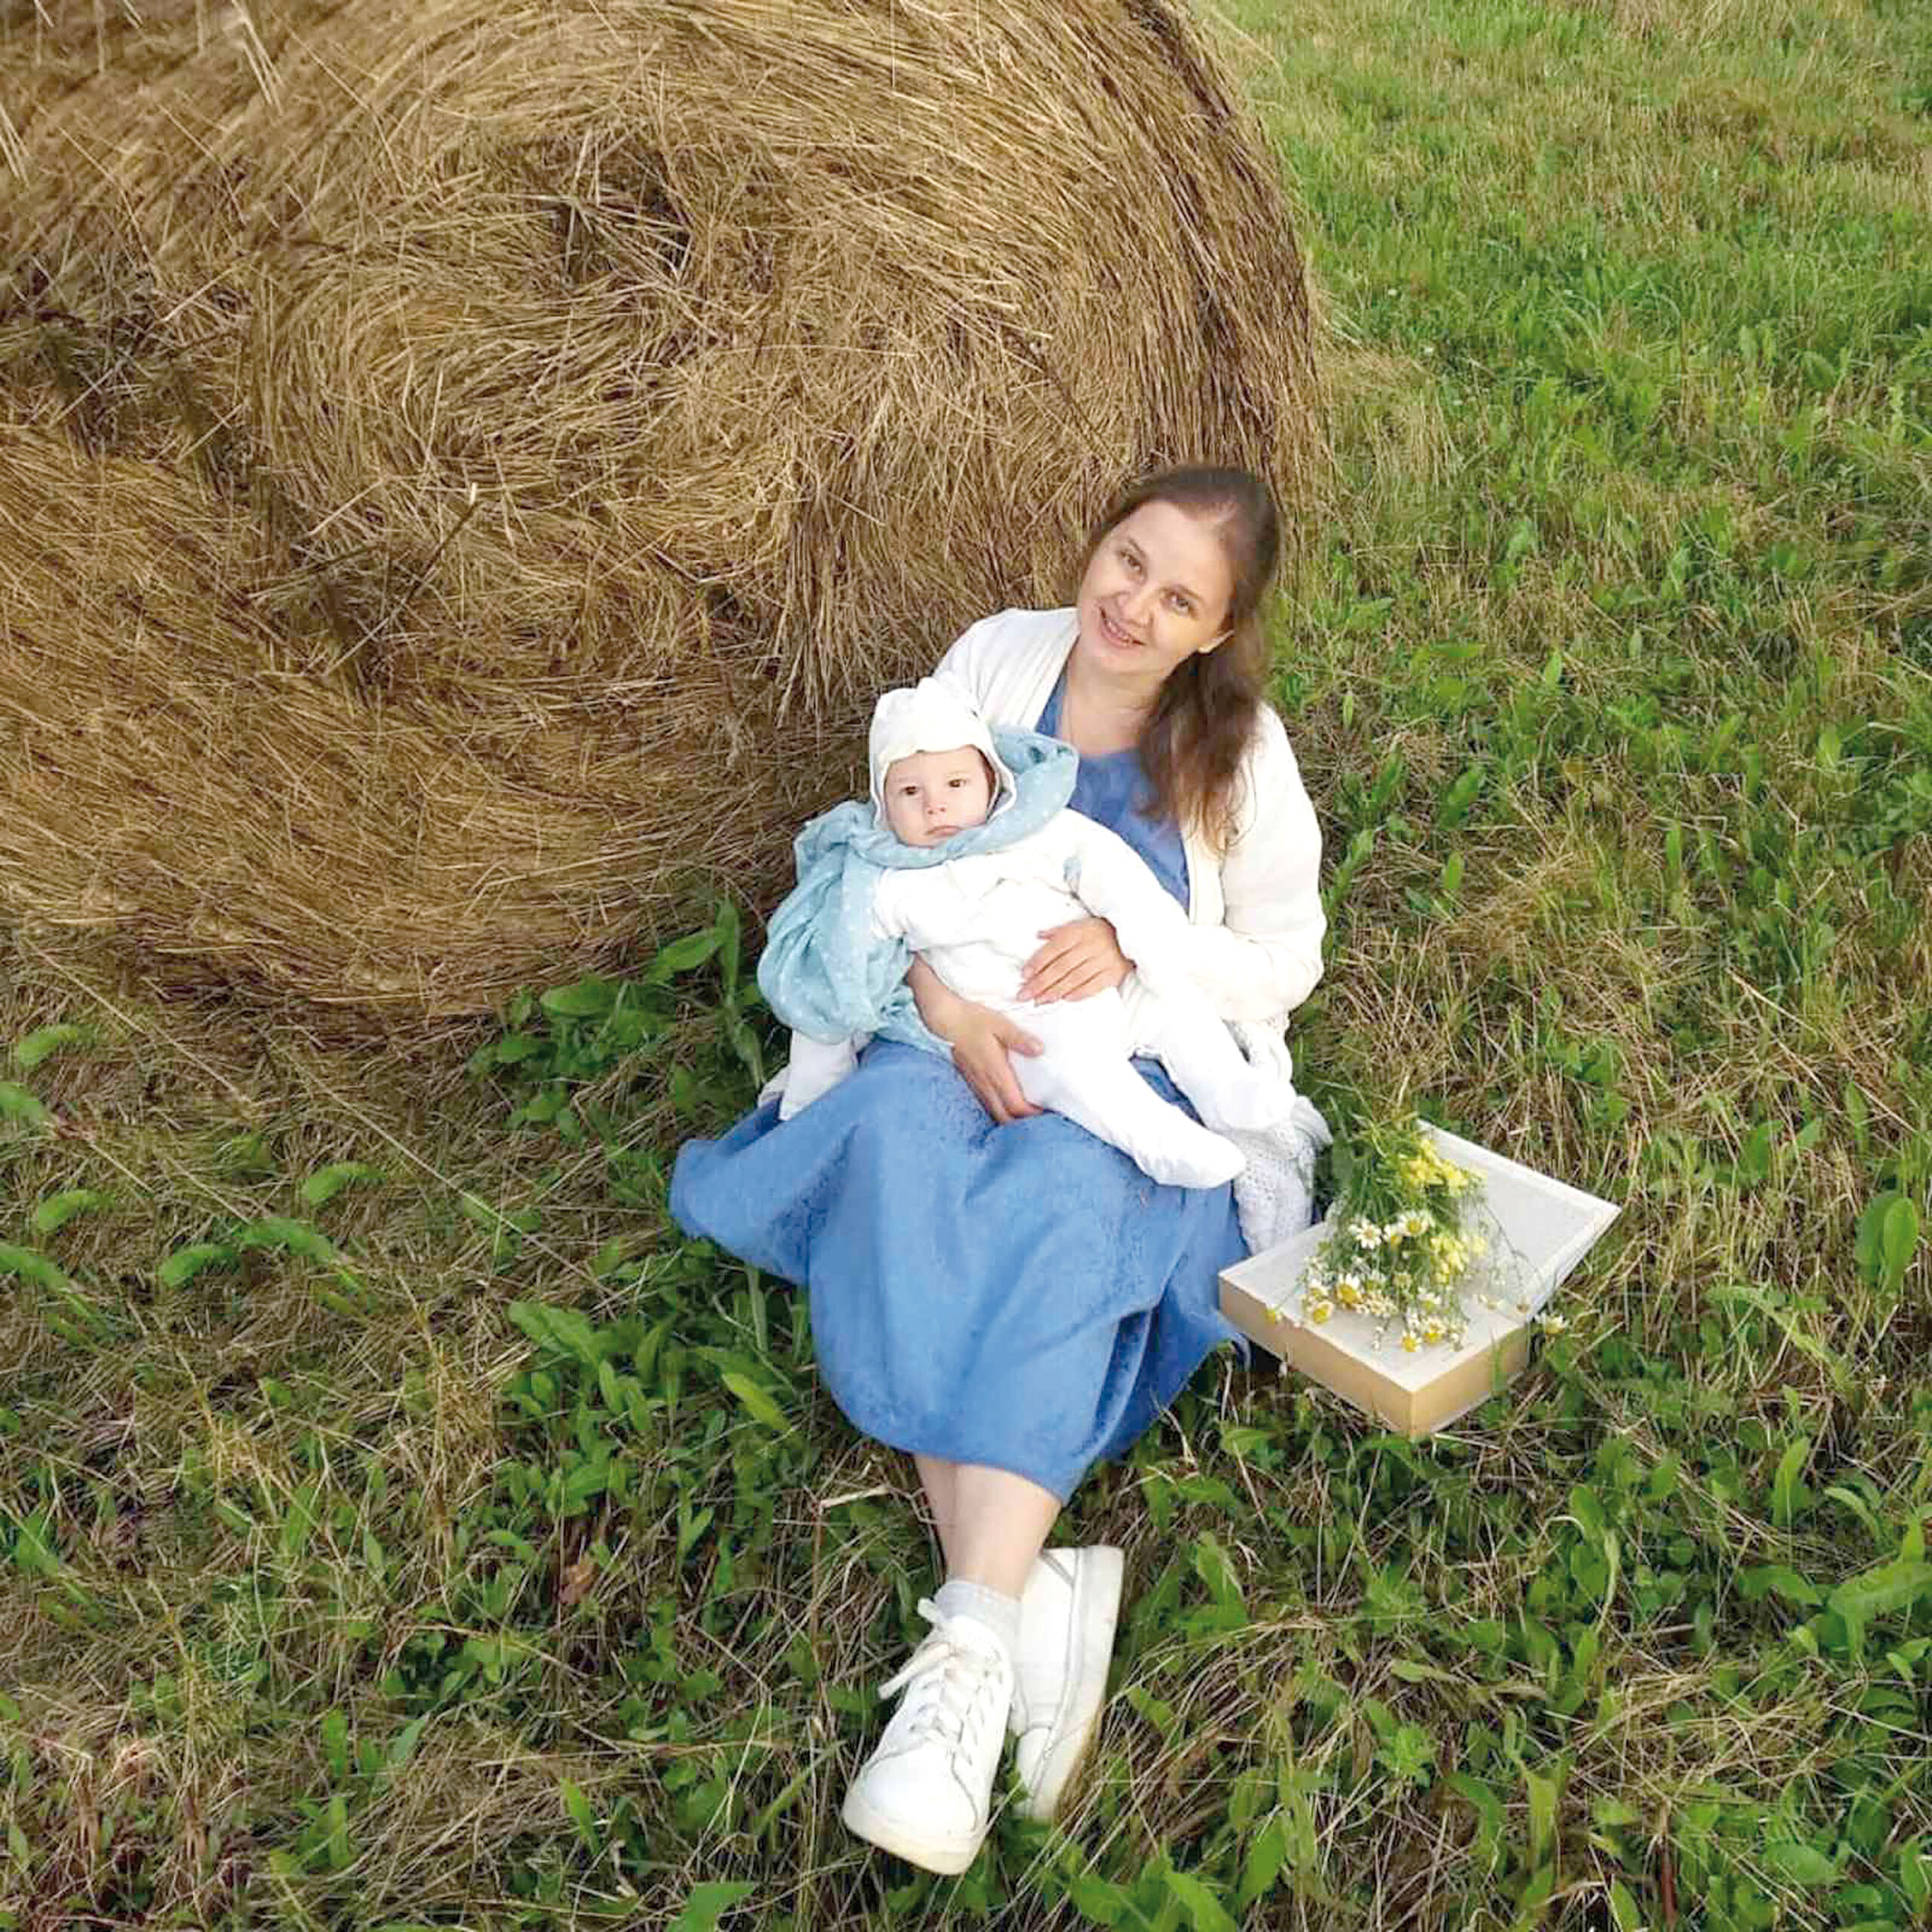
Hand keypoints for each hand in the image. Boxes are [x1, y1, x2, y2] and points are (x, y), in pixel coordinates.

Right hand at [909, 957, 1042, 1122]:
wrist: (945, 1018)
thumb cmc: (972, 1019)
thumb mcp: (1000, 1023)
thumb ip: (1020, 1039)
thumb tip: (1040, 1049)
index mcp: (995, 1071)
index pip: (1016, 1105)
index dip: (1032, 1114)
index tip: (1046, 1112)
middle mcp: (985, 1082)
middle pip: (1005, 1116)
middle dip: (1022, 1122)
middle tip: (1040, 1117)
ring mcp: (976, 1082)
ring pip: (994, 1111)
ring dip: (1010, 1116)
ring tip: (1026, 1113)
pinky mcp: (970, 1079)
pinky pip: (986, 1102)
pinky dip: (999, 1107)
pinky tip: (1006, 1101)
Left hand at [1021, 917, 1128, 1003]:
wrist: (1133, 935)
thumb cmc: (1102, 930)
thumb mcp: (1080, 924)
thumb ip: (1059, 932)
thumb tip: (1038, 935)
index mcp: (1079, 932)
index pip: (1054, 948)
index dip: (1038, 962)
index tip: (1024, 975)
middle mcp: (1090, 946)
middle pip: (1061, 967)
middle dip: (1040, 982)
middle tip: (1024, 995)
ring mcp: (1103, 960)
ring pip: (1075, 978)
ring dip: (1055, 991)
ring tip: (1040, 1000)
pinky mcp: (1114, 973)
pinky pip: (1094, 986)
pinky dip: (1078, 993)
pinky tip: (1064, 999)